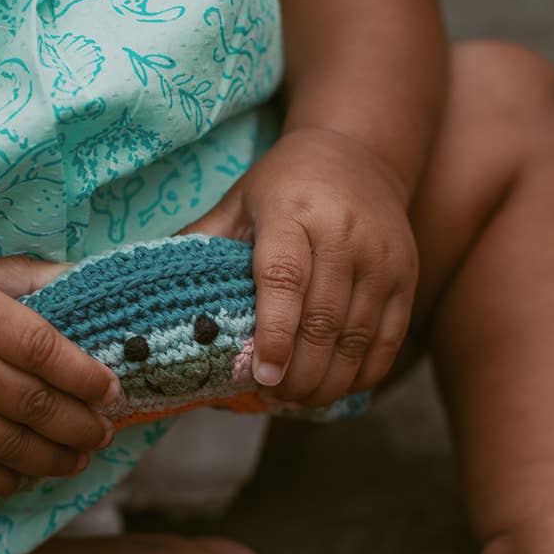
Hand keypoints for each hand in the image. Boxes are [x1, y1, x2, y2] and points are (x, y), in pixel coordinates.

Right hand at [0, 254, 122, 497]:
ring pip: (12, 447)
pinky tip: (31, 474)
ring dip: (57, 459)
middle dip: (82, 426)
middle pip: (36, 406)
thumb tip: (83, 277)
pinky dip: (11, 479)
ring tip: (80, 457)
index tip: (113, 391)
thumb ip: (25, 279)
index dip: (87, 376)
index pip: (46, 351)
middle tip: (106, 432)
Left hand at [180, 127, 418, 407]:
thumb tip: (146, 286)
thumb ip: (200, 242)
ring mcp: (381, 256)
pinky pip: (389, 336)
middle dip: (299, 372)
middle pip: (323, 319)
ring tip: (300, 399)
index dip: (274, 333)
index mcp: (292, 213)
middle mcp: (343, 233)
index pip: (283, 279)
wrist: (357, 154)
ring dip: (329, 380)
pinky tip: (338, 386)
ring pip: (357, 335)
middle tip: (274, 396)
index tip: (261, 375)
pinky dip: (364, 371)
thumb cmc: (283, 186)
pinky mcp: (406, 274)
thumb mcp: (237, 201)